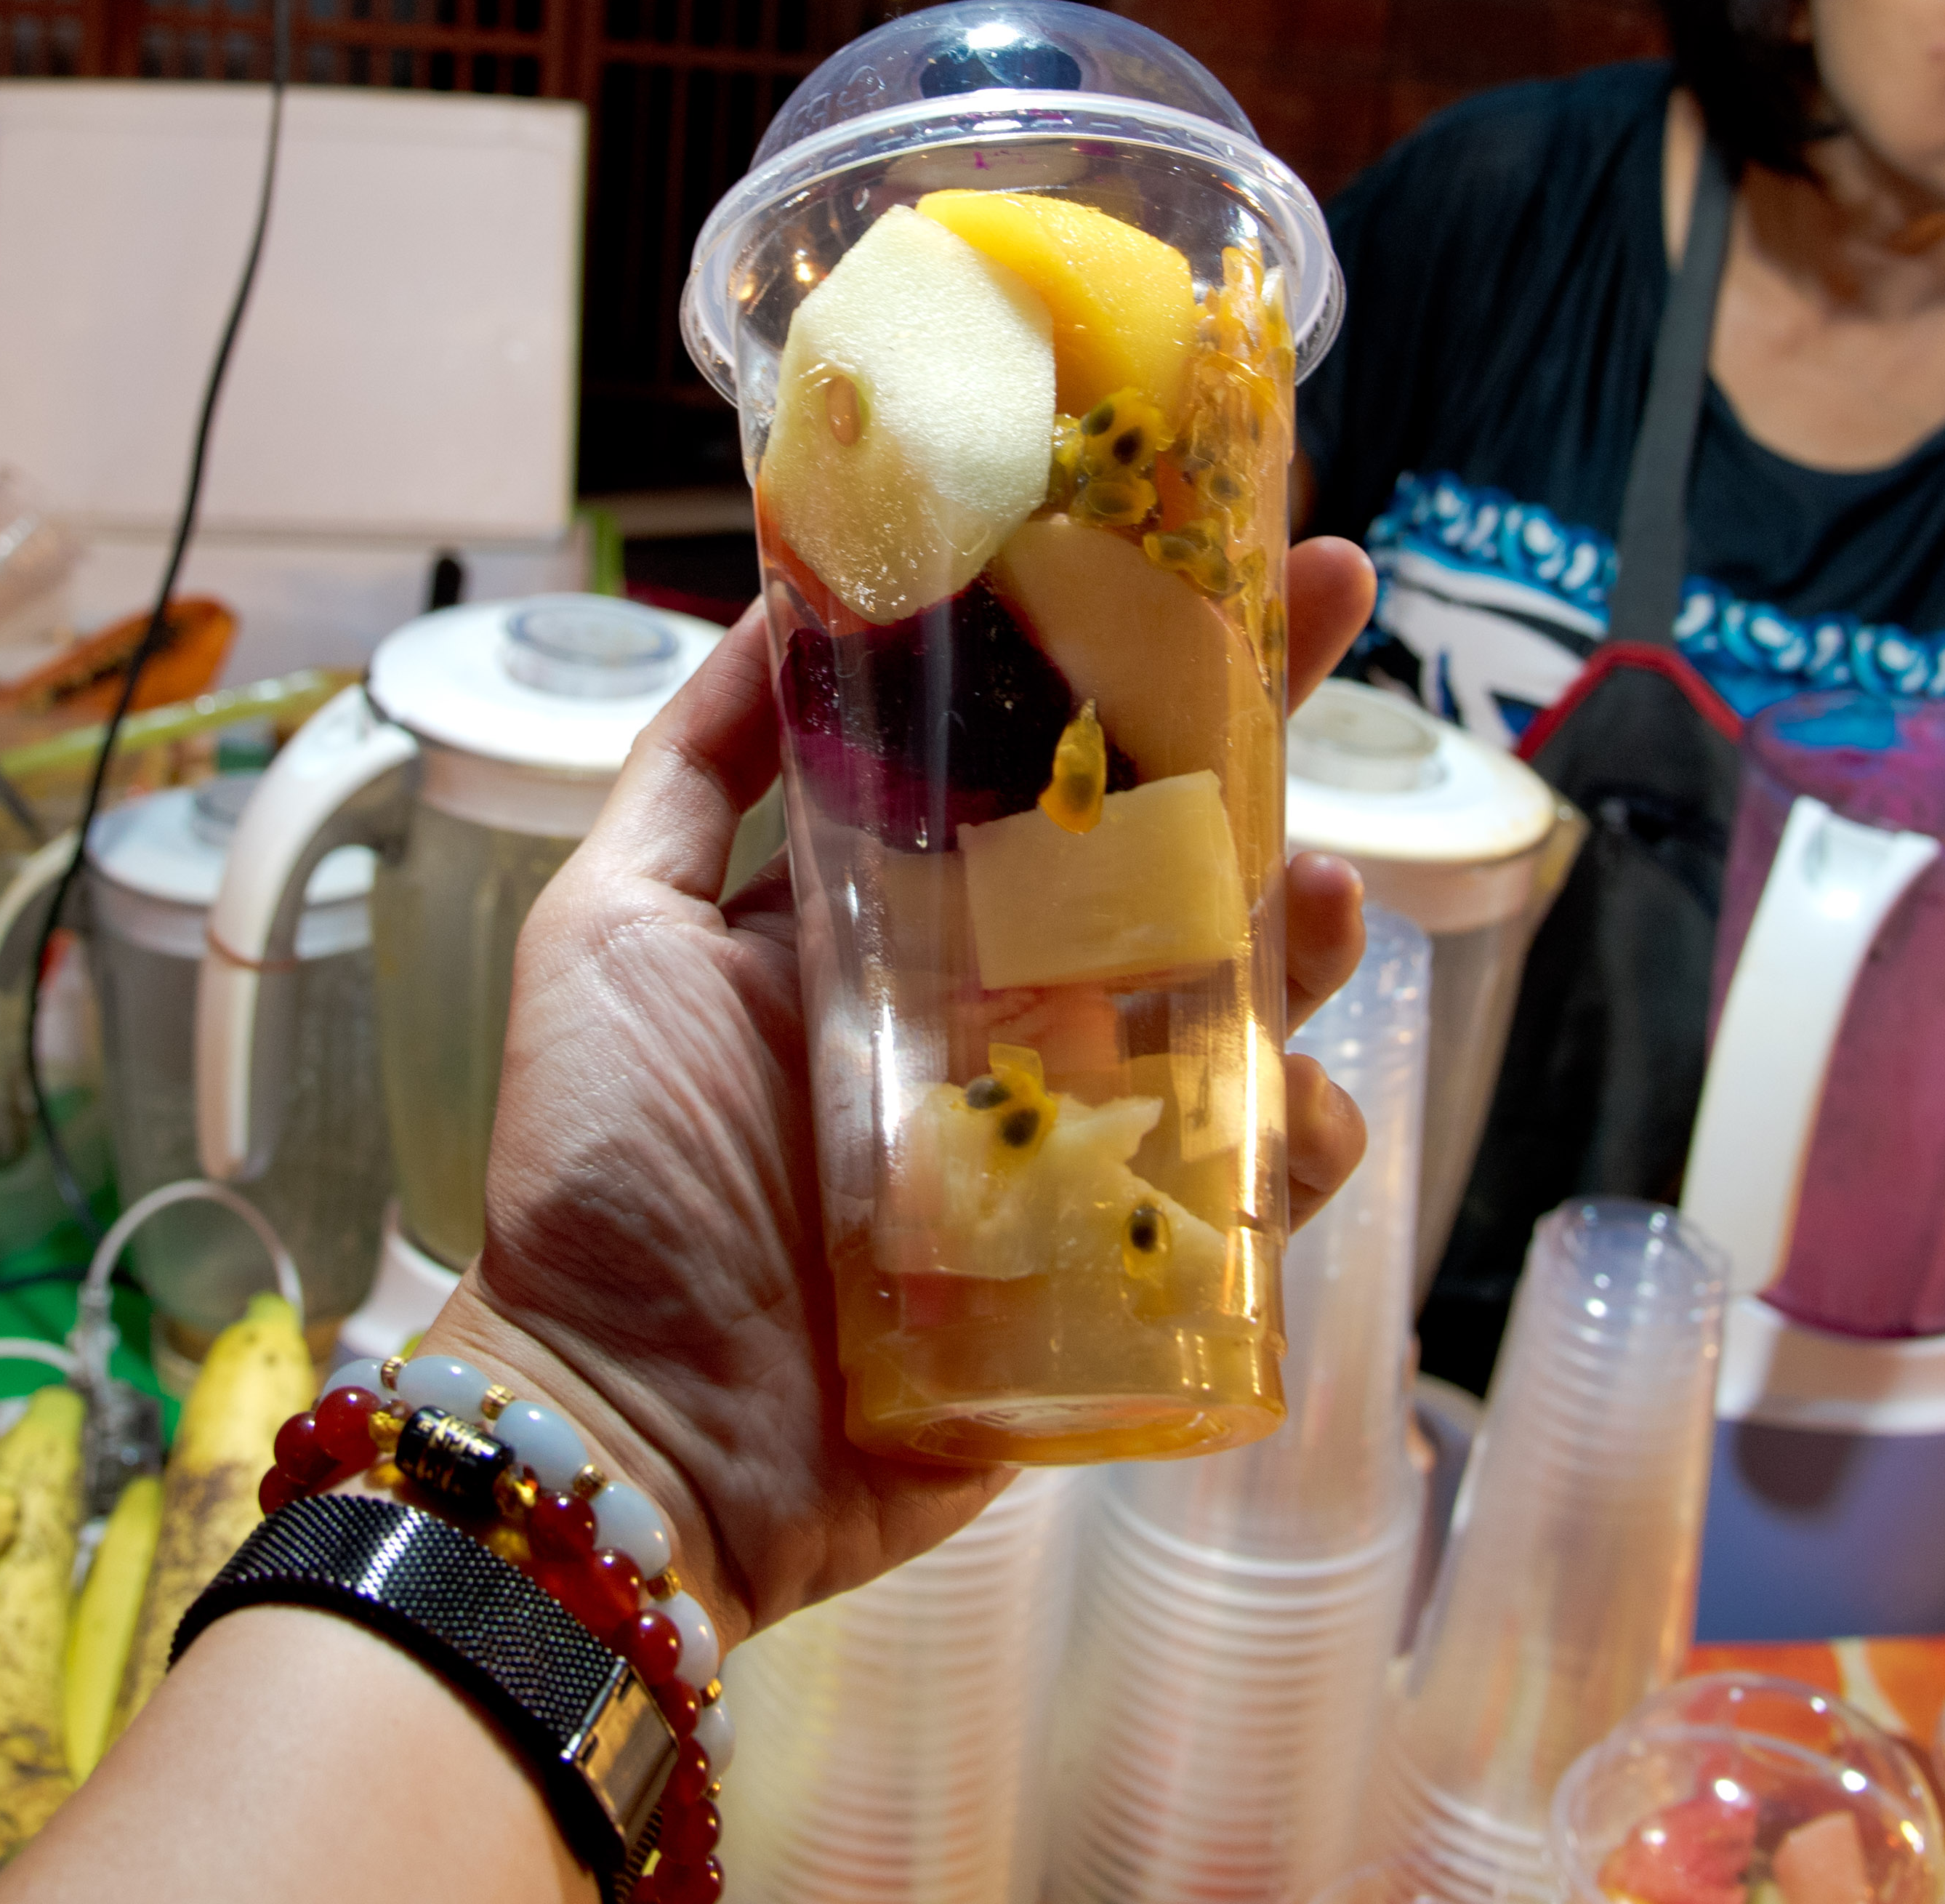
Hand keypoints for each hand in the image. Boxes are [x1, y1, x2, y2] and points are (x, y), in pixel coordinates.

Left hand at [425, 537, 1380, 1646]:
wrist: (631, 1423)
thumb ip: (699, 766)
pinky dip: (1297, 1143)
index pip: (1018, 743)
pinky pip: (1241, 1190)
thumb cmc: (603, 1173)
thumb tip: (782, 585)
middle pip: (1150, 840)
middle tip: (1340, 607)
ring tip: (1325, 889)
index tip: (1183, 522)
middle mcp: (983, 997)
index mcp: (879, 908)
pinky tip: (1308, 1104)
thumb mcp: (612, 927)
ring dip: (1299, 930)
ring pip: (1225, 996)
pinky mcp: (1108, 1260)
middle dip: (1252, 721)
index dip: (1101, 634)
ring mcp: (1059, 1125)